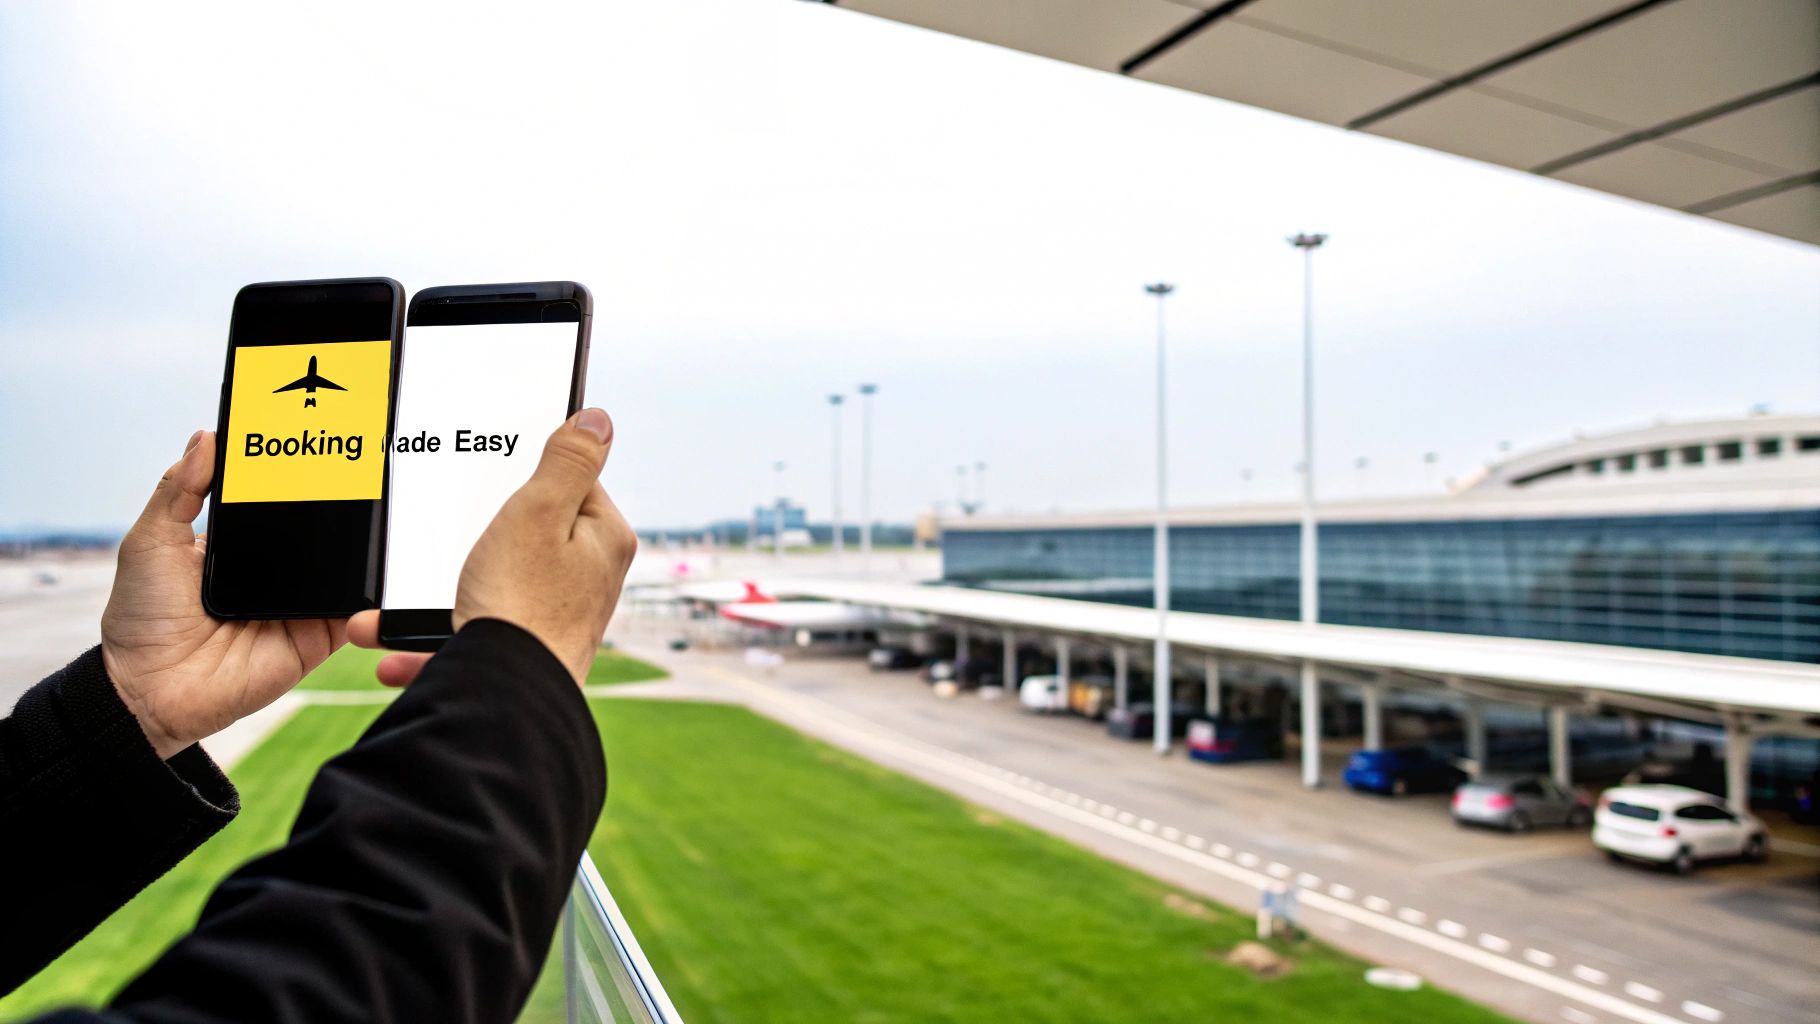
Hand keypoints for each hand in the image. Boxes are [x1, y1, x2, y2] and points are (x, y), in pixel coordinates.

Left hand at [101, 431, 347, 759]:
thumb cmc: (141, 620)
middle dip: (337, 500)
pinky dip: (367, 593)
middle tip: (360, 461)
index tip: (313, 436)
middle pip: (316, 529)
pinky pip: (353, 609)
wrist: (151, 692)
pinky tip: (376, 564)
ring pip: (341, 565)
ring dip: (358, 541)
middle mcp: (273, 572)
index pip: (274, 501)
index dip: (291, 473)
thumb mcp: (151, 540)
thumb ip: (179, 489)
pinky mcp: (318, 636)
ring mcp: (299, 604)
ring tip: (378, 503)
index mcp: (238, 545)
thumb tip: (206, 436)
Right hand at [348, 408, 634, 686]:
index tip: (492, 488)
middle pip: (524, 534)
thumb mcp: (539, 512)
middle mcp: (588, 580)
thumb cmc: (522, 604)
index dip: (524, 482)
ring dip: (436, 596)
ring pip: (487, 588)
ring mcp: (556, 617)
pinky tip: (397, 650)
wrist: (504, 700)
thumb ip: (567, 462)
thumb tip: (598, 421)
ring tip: (391, 612)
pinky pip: (470, 634)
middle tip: (443, 548)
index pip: (570, 485)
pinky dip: (432, 640)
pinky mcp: (525, 652)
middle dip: (469, 542)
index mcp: (603, 540)